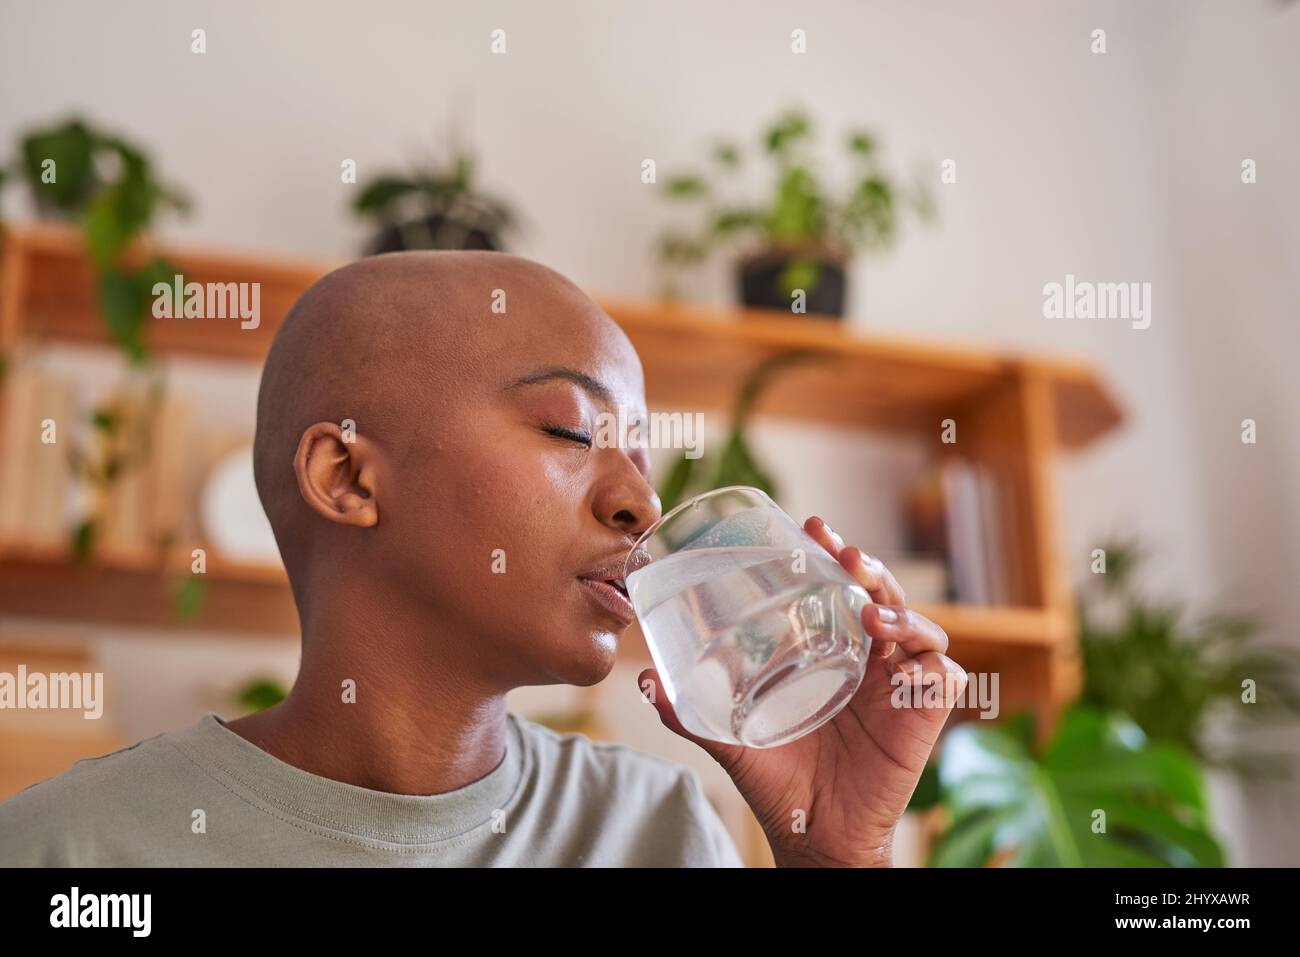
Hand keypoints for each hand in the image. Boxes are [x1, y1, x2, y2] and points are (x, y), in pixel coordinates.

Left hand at [637, 515, 966, 866]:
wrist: (814, 838)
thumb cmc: (779, 783)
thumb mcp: (729, 739)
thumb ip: (689, 711)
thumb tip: (642, 680)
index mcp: (831, 654)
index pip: (836, 590)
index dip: (829, 555)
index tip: (810, 527)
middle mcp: (869, 662)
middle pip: (879, 595)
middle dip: (864, 564)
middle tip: (839, 550)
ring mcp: (900, 686)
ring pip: (915, 624)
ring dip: (895, 603)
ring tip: (865, 600)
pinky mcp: (926, 714)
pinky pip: (942, 673)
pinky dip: (926, 653)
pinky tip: (895, 649)